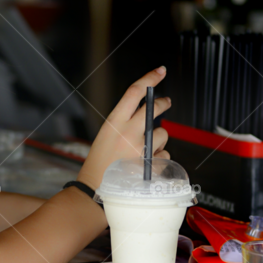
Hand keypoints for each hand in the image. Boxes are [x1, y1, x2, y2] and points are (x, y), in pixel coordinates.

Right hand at [77, 67, 170, 192]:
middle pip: (154, 109)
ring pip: (162, 134)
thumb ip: (125, 125)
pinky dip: (159, 160)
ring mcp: (141, 148)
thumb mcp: (107, 137)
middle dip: (163, 103)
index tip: (160, 71)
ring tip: (142, 153)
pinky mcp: (152, 164)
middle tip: (166, 102)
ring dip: (158, 141)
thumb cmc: (101, 165)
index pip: (134, 92)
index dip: (149, 78)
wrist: (96, 191)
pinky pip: (165, 155)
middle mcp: (128, 132)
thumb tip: (149, 116)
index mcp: (114, 122)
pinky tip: (145, 167)